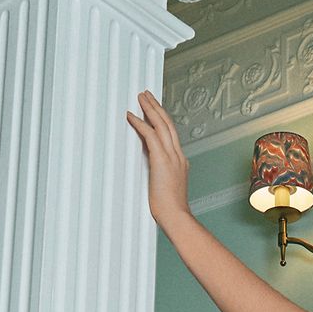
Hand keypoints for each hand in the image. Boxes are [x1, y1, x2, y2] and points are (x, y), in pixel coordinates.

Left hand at [126, 88, 191, 229]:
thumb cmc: (170, 209)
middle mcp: (178, 155)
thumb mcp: (167, 188)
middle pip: (168, 124)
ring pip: (161, 125)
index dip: (162, 120)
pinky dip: (140, 124)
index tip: (154, 110)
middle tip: (146, 95)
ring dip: (149, 109)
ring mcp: (171, 156)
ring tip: (141, 97)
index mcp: (180, 161)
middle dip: (156, 107)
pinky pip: (150, 136)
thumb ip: (161, 176)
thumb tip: (152, 171)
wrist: (176, 216)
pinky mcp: (162, 160)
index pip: (170, 134)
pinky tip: (131, 116)